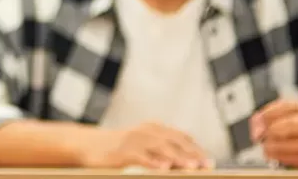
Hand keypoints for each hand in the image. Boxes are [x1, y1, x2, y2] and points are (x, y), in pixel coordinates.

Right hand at [79, 121, 211, 169]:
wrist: (87, 145)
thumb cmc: (119, 148)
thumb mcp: (143, 144)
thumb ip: (163, 149)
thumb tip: (190, 162)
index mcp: (154, 129)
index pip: (181, 138)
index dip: (196, 149)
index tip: (210, 162)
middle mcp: (146, 132)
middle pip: (174, 142)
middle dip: (192, 154)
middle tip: (206, 166)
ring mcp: (133, 141)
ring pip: (160, 148)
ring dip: (177, 158)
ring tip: (191, 167)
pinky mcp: (122, 152)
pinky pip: (140, 157)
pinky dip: (152, 162)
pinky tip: (163, 169)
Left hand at [252, 99, 297, 168]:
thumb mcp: (286, 116)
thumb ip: (269, 116)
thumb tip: (257, 123)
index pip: (287, 106)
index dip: (268, 113)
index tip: (258, 120)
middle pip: (288, 124)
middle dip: (269, 130)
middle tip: (258, 135)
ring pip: (286, 143)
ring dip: (269, 146)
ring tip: (266, 146)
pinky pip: (289, 158)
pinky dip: (276, 156)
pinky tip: (273, 153)